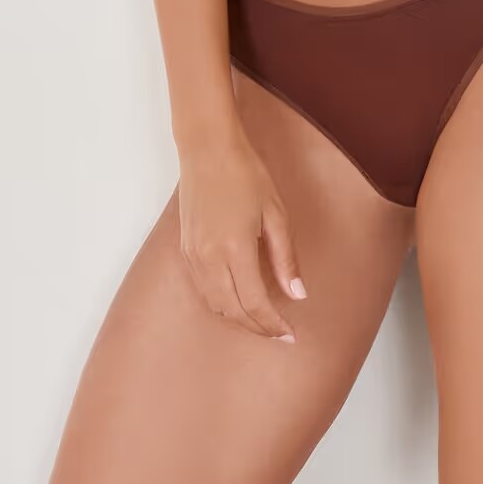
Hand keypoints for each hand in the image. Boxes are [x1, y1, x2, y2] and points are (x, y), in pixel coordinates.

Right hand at [177, 128, 307, 344]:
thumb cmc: (246, 174)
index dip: (273, 324)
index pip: (254, 303)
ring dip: (238, 318)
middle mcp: (209, 258)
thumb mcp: (276, 214)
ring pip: (215, 305)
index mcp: (235, 249)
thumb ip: (285, 258)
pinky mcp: (184, 250)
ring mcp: (193, 255)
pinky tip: (238, 299)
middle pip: (233, 311)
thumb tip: (298, 294)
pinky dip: (221, 303)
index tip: (290, 334)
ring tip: (262, 319)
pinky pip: (202, 290)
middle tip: (279, 332)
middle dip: (257, 327)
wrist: (207, 149)